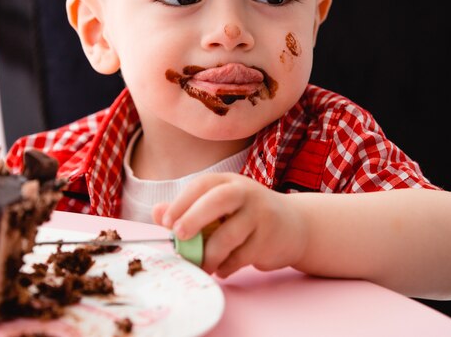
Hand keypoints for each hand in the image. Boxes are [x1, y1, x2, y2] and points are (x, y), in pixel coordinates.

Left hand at [152, 173, 306, 276]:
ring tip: (201, 265)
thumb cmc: (246, 215)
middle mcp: (245, 192)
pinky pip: (242, 256)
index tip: (165, 222)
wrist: (293, 225)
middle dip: (195, 217)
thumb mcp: (218, 206)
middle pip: (219, 200)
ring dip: (210, 254)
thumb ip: (187, 209)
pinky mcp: (269, 238)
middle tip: (179, 236)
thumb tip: (156, 212)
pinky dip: (227, 266)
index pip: (202, 184)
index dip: (182, 201)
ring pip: (230, 235)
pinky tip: (223, 267)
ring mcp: (260, 214)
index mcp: (228, 181)